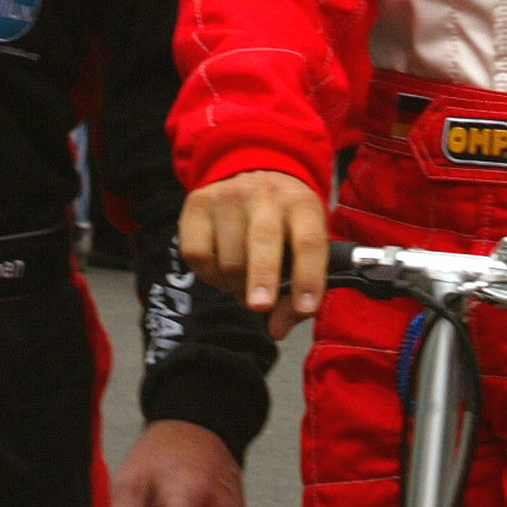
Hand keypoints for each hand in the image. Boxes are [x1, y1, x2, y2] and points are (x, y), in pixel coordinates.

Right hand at [179, 169, 326, 339]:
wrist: (249, 177)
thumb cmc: (282, 224)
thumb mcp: (301, 247)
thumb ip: (295, 294)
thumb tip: (277, 329)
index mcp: (301, 204)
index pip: (309, 242)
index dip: (309, 277)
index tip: (306, 309)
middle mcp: (265, 194)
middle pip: (264, 240)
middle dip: (263, 277)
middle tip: (260, 306)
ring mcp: (228, 195)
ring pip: (229, 256)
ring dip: (235, 285)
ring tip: (243, 283)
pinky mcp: (198, 203)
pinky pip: (197, 254)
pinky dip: (208, 274)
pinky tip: (220, 268)